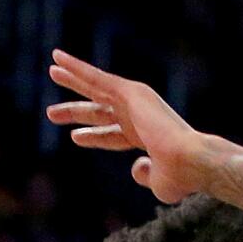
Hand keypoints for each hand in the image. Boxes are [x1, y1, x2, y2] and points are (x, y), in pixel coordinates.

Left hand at [47, 49, 208, 202]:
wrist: (190, 162)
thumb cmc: (180, 178)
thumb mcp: (158, 182)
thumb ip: (146, 175)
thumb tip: (136, 169)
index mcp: (146, 138)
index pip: (113, 135)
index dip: (94, 136)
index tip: (75, 137)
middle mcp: (141, 116)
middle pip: (101, 110)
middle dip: (77, 111)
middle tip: (52, 113)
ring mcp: (136, 103)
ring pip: (97, 87)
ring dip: (74, 78)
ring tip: (53, 69)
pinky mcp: (131, 92)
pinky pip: (97, 77)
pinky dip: (78, 67)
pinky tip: (59, 59)